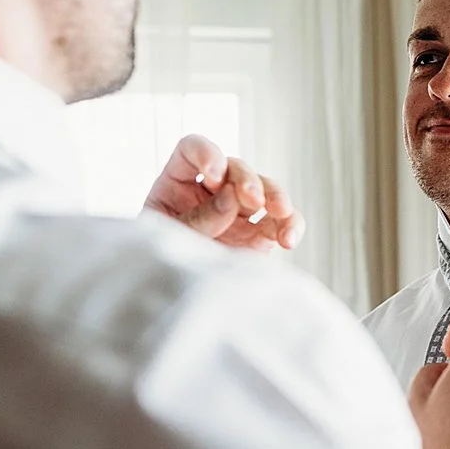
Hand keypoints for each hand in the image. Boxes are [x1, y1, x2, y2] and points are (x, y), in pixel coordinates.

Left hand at [142, 135, 303, 252]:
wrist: (171, 298)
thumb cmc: (159, 265)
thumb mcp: (169, 238)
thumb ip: (198, 219)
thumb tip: (232, 199)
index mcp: (177, 182)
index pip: (192, 150)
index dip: (206, 153)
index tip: (214, 174)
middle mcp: (211, 190)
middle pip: (235, 167)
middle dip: (246, 180)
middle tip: (250, 198)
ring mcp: (237, 211)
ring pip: (265, 189)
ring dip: (275, 197)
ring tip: (280, 212)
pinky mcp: (258, 235)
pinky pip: (280, 223)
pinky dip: (290, 226)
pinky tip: (289, 238)